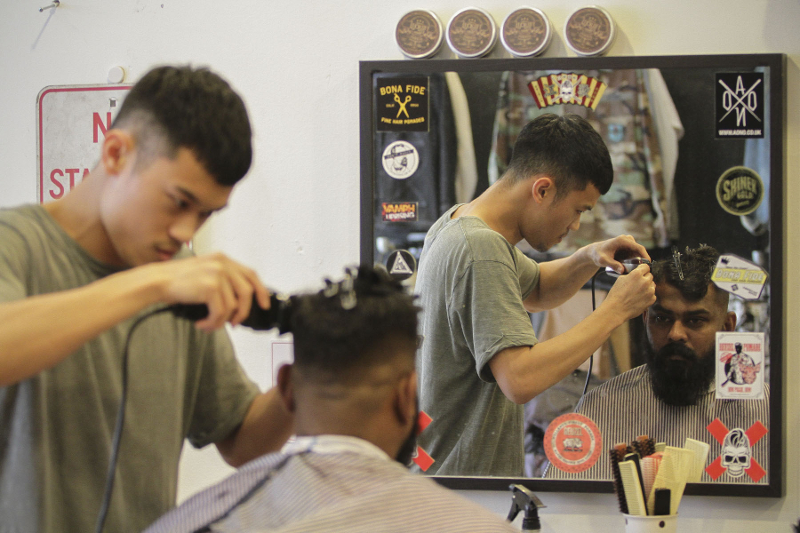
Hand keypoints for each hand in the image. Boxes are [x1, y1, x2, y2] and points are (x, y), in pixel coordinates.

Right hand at [145, 252, 270, 330]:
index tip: (263, 304)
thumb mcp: (204, 273)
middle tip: (235, 323)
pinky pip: (221, 312)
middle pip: (247, 291)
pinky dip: (212, 323)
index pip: (251, 274)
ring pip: (233, 306)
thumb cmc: (177, 282)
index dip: (260, 290)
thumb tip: (239, 304)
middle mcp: (223, 263)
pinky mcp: (211, 286)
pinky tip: (202, 324)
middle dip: (243, 311)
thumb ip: (223, 281)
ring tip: (210, 325)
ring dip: (222, 321)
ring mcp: (217, 274)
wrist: (157, 282)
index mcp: (223, 259)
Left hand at [590, 235, 650, 274]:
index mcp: (623, 240)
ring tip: (636, 272)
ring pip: (638, 254)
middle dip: (642, 261)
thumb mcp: (603, 261)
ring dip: (638, 262)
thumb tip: (622, 270)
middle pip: (639, 251)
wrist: (594, 252)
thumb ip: (613, 265)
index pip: (639, 248)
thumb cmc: (598, 255)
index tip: (648, 265)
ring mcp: (628, 243)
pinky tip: (632, 270)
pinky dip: (635, 262)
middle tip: (642, 272)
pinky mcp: (628, 247)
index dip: (645, 256)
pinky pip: (635, 255)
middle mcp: (627, 239)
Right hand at [603, 264, 655, 321]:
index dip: (643, 269)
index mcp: (637, 274)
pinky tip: (640, 297)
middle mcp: (645, 281)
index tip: (641, 271)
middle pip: (650, 276)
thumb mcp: (620, 279)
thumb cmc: (616, 295)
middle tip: (638, 283)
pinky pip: (652, 294)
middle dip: (645, 278)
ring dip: (647, 286)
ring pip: (652, 285)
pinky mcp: (652, 299)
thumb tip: (635, 274)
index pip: (646, 266)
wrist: (617, 309)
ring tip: (638, 291)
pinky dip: (648, 295)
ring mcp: (650, 291)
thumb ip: (631, 275)